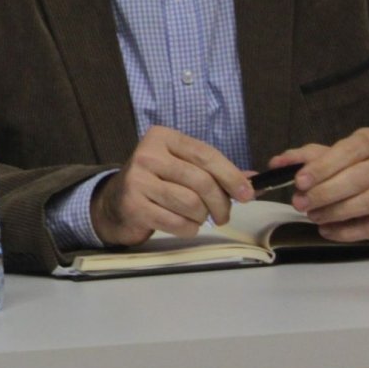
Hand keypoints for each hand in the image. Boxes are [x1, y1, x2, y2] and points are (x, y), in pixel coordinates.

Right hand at [91, 125, 252, 245]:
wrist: (115, 203)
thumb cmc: (157, 183)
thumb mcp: (182, 167)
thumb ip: (215, 171)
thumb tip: (252, 181)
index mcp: (162, 138)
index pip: (206, 155)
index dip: (231, 176)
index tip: (247, 194)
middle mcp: (147, 154)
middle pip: (201, 181)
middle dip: (220, 203)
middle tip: (222, 215)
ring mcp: (137, 180)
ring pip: (191, 204)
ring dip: (202, 217)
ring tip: (198, 217)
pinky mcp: (134, 205)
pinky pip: (177, 223)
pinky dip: (188, 229)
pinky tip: (183, 224)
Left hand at [270, 127, 368, 241]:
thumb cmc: (353, 166)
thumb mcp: (328, 156)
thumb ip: (302, 158)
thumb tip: (276, 163)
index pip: (348, 151)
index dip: (323, 167)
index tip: (299, 181)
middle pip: (359, 178)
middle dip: (326, 193)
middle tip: (300, 204)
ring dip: (336, 212)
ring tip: (313, 216)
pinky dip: (348, 231)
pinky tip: (328, 230)